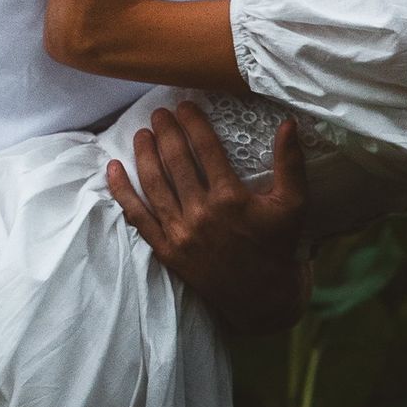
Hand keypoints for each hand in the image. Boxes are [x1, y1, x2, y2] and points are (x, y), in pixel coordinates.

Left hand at [107, 104, 309, 336]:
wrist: (263, 300)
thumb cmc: (279, 249)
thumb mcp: (294, 205)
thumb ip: (290, 163)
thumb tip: (289, 123)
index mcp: (231, 198)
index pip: (205, 149)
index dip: (193, 123)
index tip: (185, 106)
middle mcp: (201, 213)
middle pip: (176, 162)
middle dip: (166, 132)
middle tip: (160, 113)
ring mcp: (180, 233)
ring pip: (154, 184)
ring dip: (145, 154)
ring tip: (142, 133)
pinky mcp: (167, 250)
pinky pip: (138, 217)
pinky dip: (122, 191)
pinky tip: (113, 169)